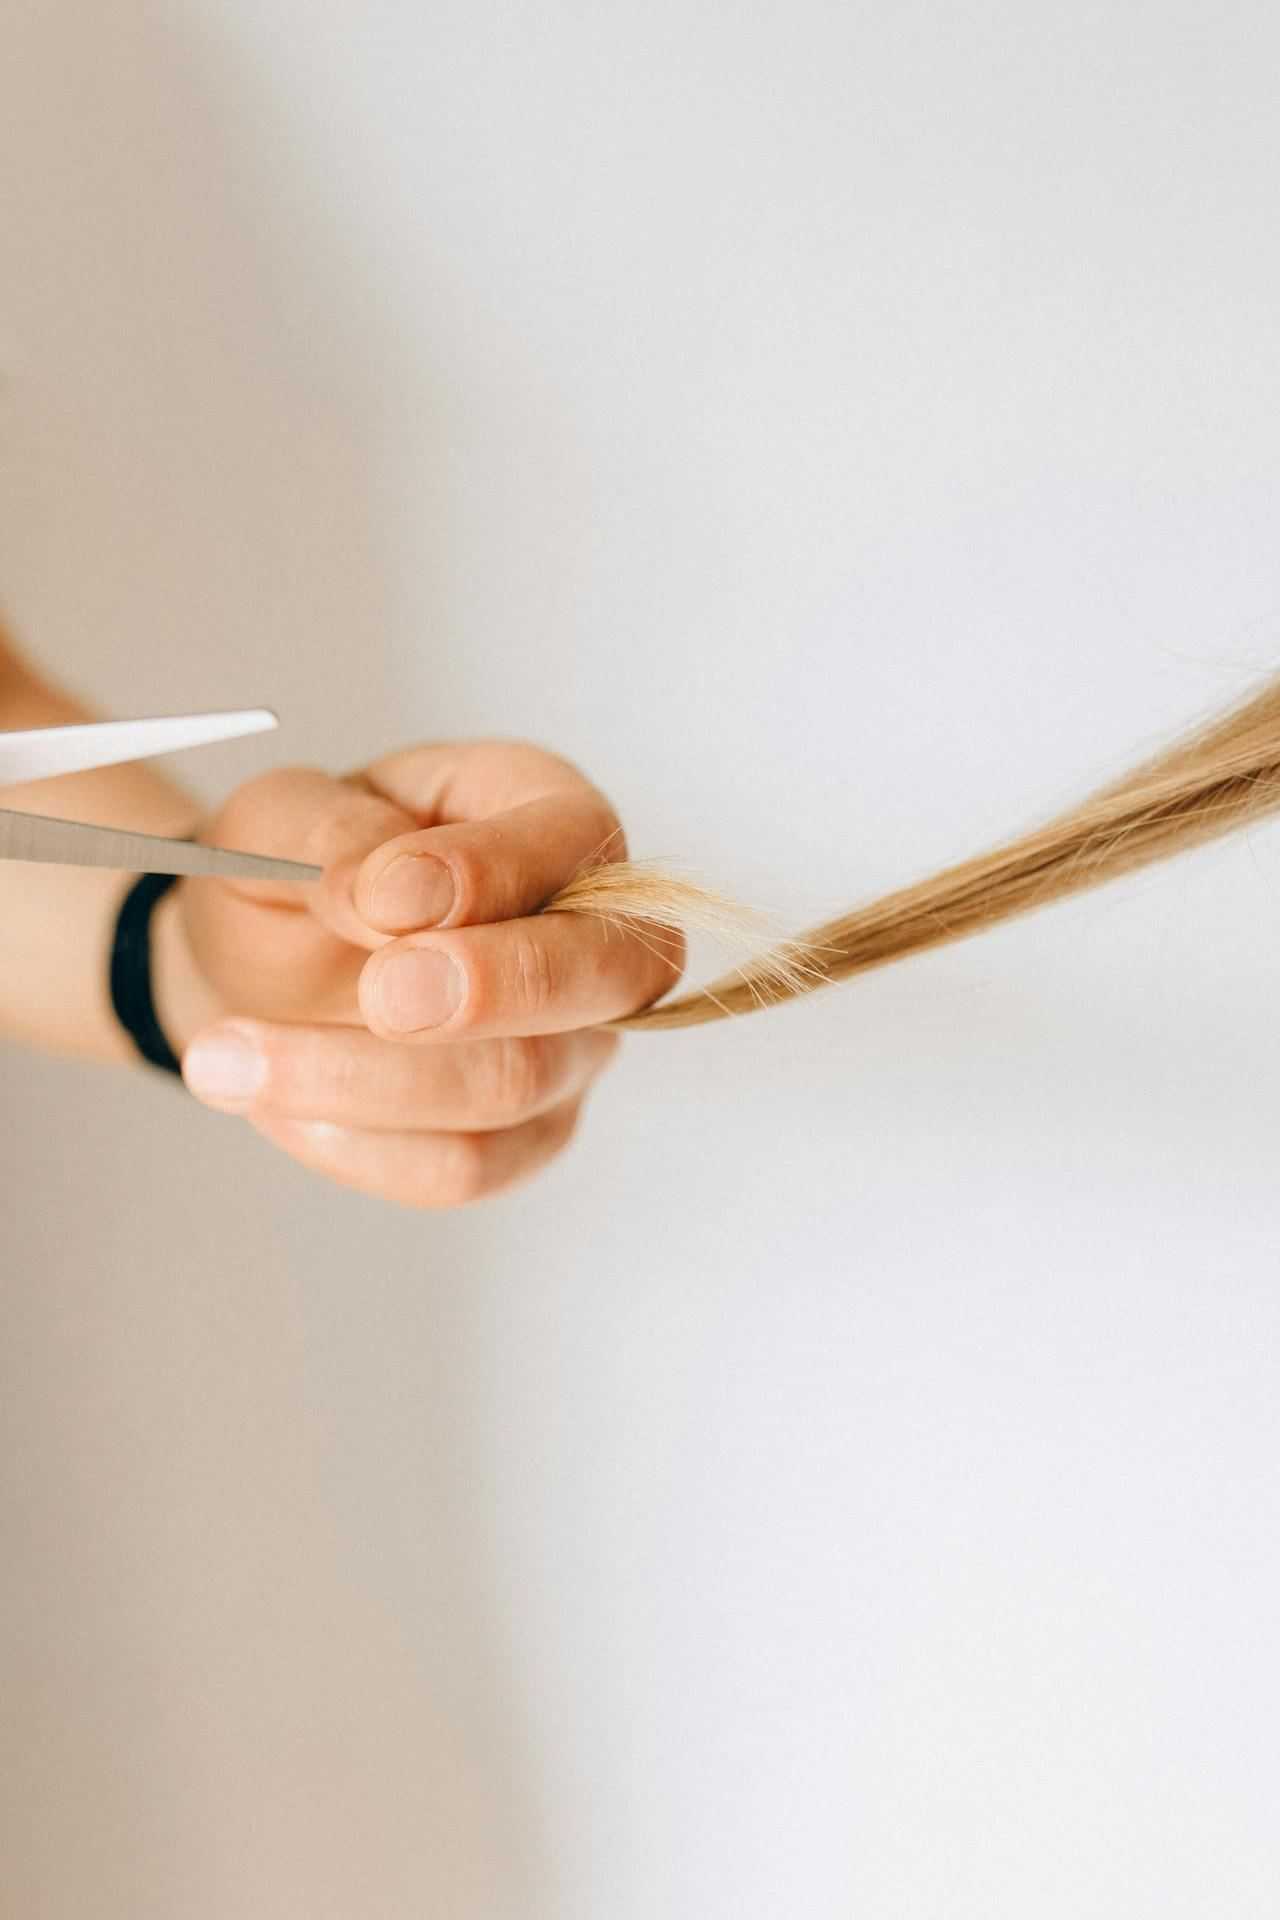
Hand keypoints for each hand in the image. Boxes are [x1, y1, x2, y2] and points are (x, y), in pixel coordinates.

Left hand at [154, 741, 683, 1206]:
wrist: (252, 963)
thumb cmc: (293, 868)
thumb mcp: (281, 816)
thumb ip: (338, 836)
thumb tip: (392, 899)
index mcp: (547, 809)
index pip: (570, 840)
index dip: (488, 873)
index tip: (379, 895)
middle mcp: (589, 931)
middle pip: (604, 976)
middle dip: (487, 989)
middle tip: (379, 995)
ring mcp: (574, 1044)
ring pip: (516, 1083)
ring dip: (360, 1078)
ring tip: (225, 1056)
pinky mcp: (525, 1136)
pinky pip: (462, 1165)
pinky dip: (352, 1143)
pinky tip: (268, 1101)